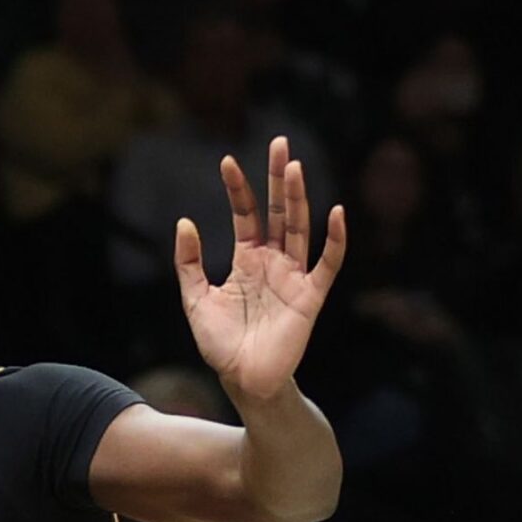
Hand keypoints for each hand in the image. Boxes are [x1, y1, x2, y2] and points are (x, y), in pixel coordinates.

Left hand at [175, 136, 347, 403]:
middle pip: (278, 212)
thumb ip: (189, 264)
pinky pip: (328, 263)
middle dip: (278, 178)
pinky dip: (334, 239)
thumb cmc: (220, 345)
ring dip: (297, 198)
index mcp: (247, 261)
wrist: (243, 380)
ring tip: (293, 166)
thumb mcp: (195, 300)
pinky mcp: (310, 297)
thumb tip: (186, 222)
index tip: (227, 160)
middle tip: (279, 142)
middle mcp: (273, 263)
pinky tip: (335, 212)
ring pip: (299, 228)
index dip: (238, 189)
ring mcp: (293, 277)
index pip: (246, 215)